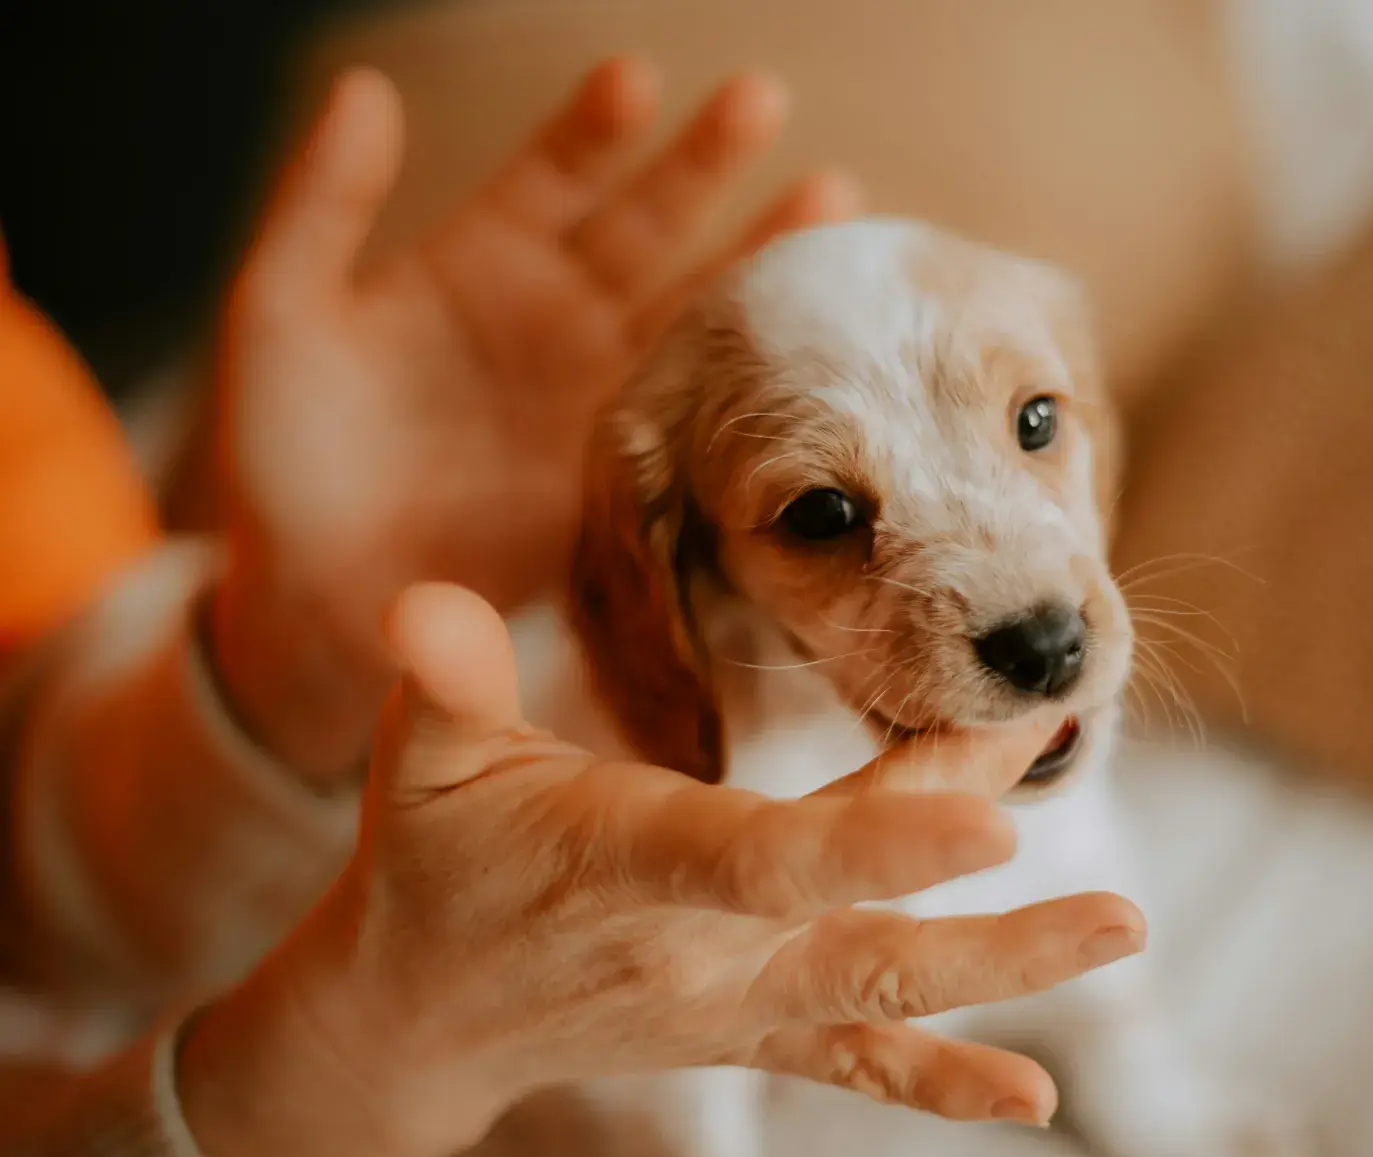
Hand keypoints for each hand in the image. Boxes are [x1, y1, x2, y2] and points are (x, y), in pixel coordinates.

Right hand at [179, 583, 1144, 1156]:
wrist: (416, 1020)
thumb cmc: (428, 865)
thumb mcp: (418, 764)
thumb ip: (440, 683)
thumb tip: (421, 607)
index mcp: (625, 863)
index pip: (761, 859)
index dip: (877, 842)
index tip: (996, 816)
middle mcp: (698, 949)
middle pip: (858, 920)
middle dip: (978, 873)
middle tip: (1086, 814)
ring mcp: (734, 1002)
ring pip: (886, 987)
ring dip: (1010, 960)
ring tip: (1124, 923)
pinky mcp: (751, 1027)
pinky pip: (857, 1060)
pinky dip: (943, 1078)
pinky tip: (1034, 1092)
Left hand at [210, 59, 856, 777]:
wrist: (321, 605)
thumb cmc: (283, 459)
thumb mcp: (280, 317)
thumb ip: (321, 204)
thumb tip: (368, 83)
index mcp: (481, 265)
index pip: (553, 174)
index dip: (593, 128)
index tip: (634, 80)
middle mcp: (557, 319)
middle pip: (649, 223)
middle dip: (707, 162)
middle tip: (763, 97)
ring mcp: (602, 397)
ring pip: (698, 309)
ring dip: (762, 255)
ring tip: (836, 203)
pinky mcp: (629, 475)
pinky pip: (706, 415)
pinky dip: (762, 380)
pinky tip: (816, 344)